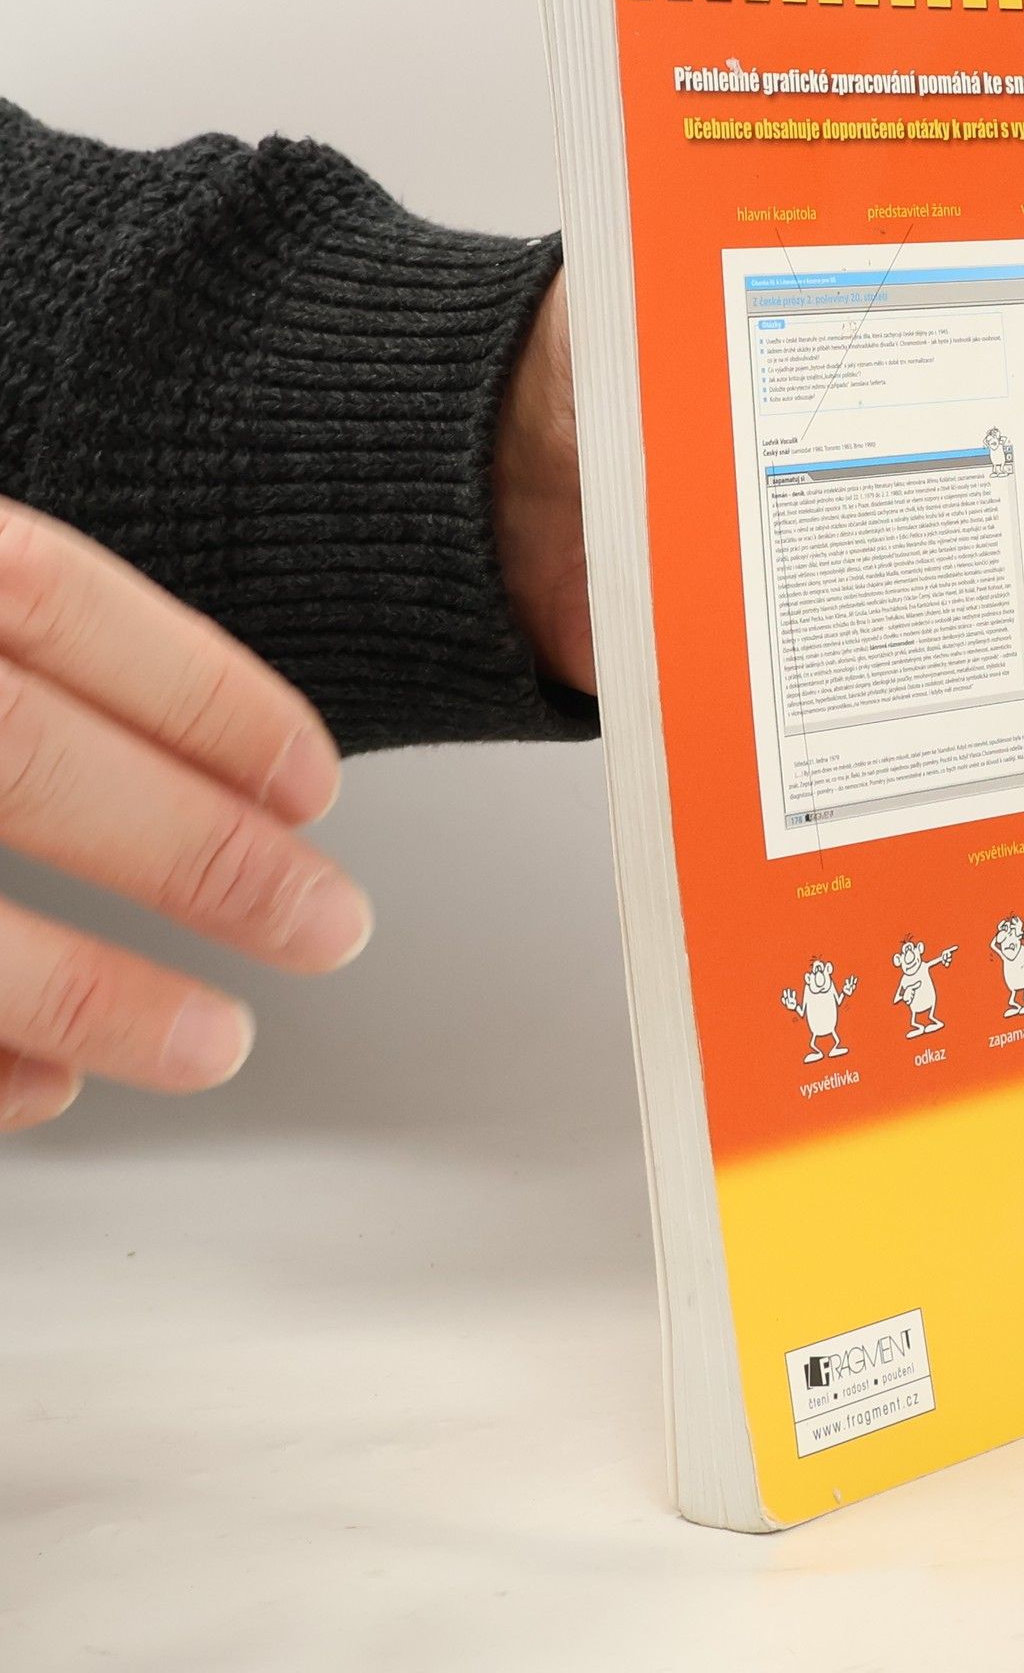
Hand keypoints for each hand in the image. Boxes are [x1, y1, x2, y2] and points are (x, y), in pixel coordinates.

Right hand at [0, 500, 368, 1132]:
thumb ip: (11, 619)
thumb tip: (155, 704)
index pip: (51, 599)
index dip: (201, 695)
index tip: (317, 781)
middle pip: (26, 758)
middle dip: (196, 855)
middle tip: (331, 926)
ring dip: (88, 993)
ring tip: (216, 1044)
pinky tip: (46, 1086)